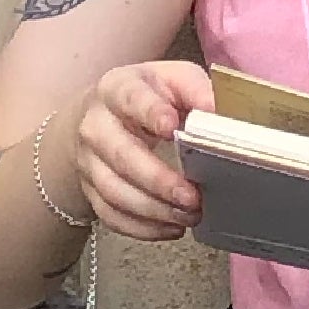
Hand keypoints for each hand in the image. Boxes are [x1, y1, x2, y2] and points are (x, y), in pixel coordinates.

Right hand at [74, 58, 215, 241]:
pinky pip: (110, 215)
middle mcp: (96, 125)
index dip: (150, 113)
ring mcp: (89, 161)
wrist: (104, 116)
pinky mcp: (91, 190)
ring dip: (154, 209)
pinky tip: (172, 227)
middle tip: (192, 196)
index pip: (130, 99)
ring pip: (114, 191)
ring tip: (190, 215)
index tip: (173, 128)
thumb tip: (219, 115)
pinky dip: (143, 228)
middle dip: (158, 180)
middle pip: (120, 155)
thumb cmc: (150, 97)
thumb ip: (197, 90)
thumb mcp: (174, 80)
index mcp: (117, 89)